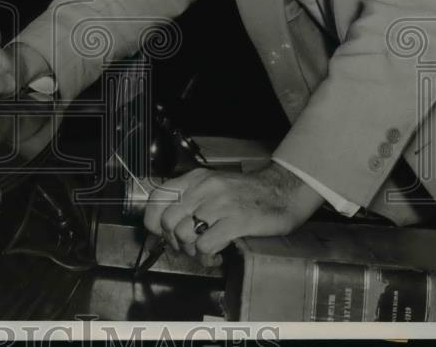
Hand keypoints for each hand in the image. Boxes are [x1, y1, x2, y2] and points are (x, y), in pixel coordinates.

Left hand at [142, 163, 323, 258]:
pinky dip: (206, 257)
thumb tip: (167, 224)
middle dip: (173, 241)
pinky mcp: (236, 221)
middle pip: (168, 221)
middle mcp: (204, 188)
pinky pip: (205, 245)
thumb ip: (191, 199)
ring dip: (191, 251)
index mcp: (196, 178)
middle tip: (187, 247)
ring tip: (203, 253)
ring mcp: (220, 204)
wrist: (282, 190)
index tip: (161, 234)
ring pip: (184, 234)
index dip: (153, 221)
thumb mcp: (214, 186)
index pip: (158, 197)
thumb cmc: (246, 193)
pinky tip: (216, 256)